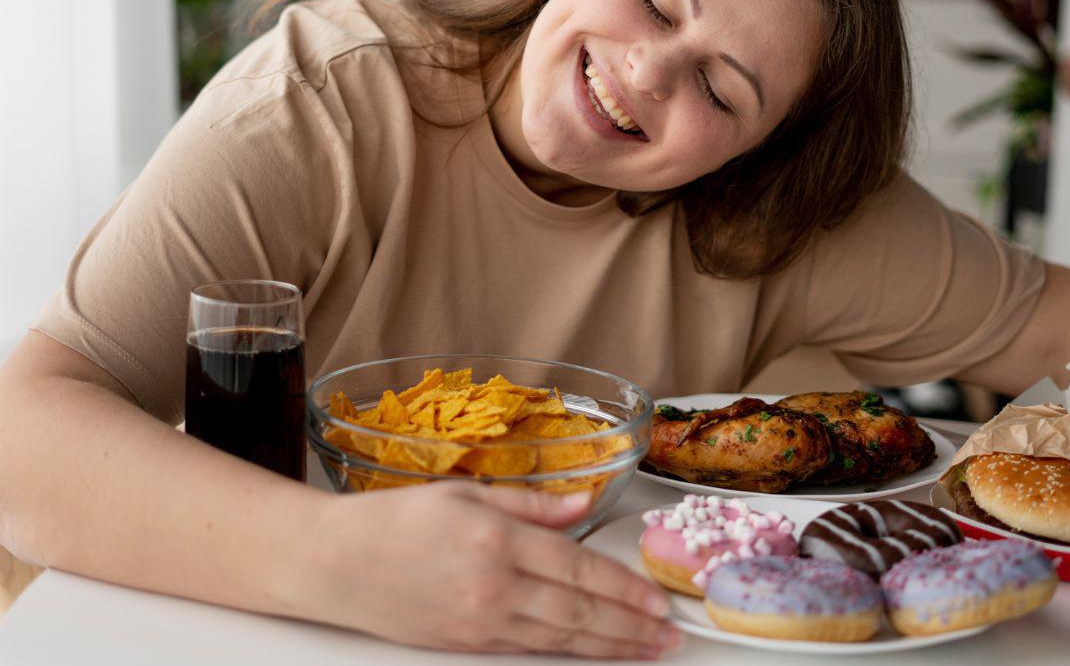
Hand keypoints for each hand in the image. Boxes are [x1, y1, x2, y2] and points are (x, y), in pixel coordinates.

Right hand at [304, 482, 679, 657]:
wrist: (331, 564)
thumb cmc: (393, 521)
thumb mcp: (467, 492)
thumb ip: (533, 503)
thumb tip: (586, 501)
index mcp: (496, 538)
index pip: (578, 568)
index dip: (623, 588)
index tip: (656, 599)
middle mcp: (492, 585)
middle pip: (578, 612)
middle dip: (629, 627)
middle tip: (667, 637)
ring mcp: (478, 622)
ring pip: (558, 639)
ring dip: (608, 648)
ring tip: (644, 651)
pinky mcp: (463, 645)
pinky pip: (526, 652)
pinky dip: (565, 654)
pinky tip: (589, 654)